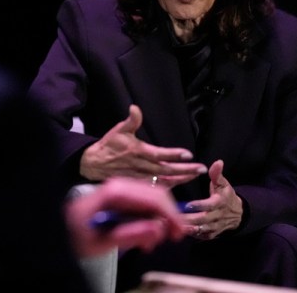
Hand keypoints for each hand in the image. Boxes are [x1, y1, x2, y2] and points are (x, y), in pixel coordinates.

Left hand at [65, 176, 186, 256]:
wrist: (57, 230)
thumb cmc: (74, 235)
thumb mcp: (98, 242)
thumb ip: (128, 235)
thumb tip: (157, 229)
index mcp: (113, 192)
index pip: (151, 196)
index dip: (170, 214)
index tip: (179, 233)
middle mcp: (118, 185)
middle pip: (156, 195)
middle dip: (167, 217)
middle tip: (171, 239)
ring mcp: (120, 190)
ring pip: (152, 199)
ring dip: (158, 221)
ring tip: (149, 244)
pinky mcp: (120, 196)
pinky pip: (143, 204)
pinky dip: (149, 220)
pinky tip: (144, 236)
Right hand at [80, 104, 206, 186]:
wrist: (95, 164)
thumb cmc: (109, 145)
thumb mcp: (119, 130)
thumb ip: (131, 121)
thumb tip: (135, 108)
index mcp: (139, 152)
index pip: (160, 154)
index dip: (174, 154)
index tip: (188, 154)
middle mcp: (142, 166)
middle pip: (167, 169)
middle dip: (185, 170)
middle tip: (201, 169)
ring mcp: (141, 177)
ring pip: (164, 180)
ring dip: (181, 179)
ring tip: (195, 176)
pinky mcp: (139, 184)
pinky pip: (157, 187)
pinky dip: (170, 187)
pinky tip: (180, 183)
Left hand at [180, 159, 242, 239]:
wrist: (237, 214)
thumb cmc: (226, 195)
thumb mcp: (223, 183)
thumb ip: (217, 174)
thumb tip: (218, 162)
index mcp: (220, 202)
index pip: (210, 205)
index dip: (200, 205)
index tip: (188, 205)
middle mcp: (218, 216)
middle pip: (203, 219)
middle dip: (189, 219)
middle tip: (174, 216)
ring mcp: (214, 227)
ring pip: (201, 230)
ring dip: (188, 229)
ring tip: (173, 225)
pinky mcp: (210, 234)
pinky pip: (201, 236)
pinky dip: (191, 235)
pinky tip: (178, 231)